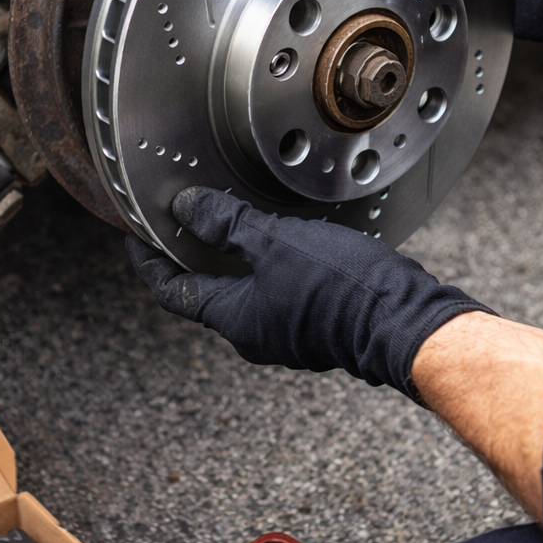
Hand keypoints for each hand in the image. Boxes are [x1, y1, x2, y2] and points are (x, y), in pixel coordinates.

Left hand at [127, 187, 492, 401]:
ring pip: (249, 290)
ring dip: (237, 257)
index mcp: (235, 319)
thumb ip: (226, 224)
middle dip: (195, 254)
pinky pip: (281, 291)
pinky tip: (286, 238)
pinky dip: (272, 265)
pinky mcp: (318, 325)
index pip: (174, 291)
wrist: (404, 321)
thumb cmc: (341, 288)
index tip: (138, 235)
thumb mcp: (273, 242)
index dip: (151, 260)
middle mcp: (256, 334)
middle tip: (185, 217)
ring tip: (235, 218)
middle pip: (210, 290)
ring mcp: (288, 333)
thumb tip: (186, 208)